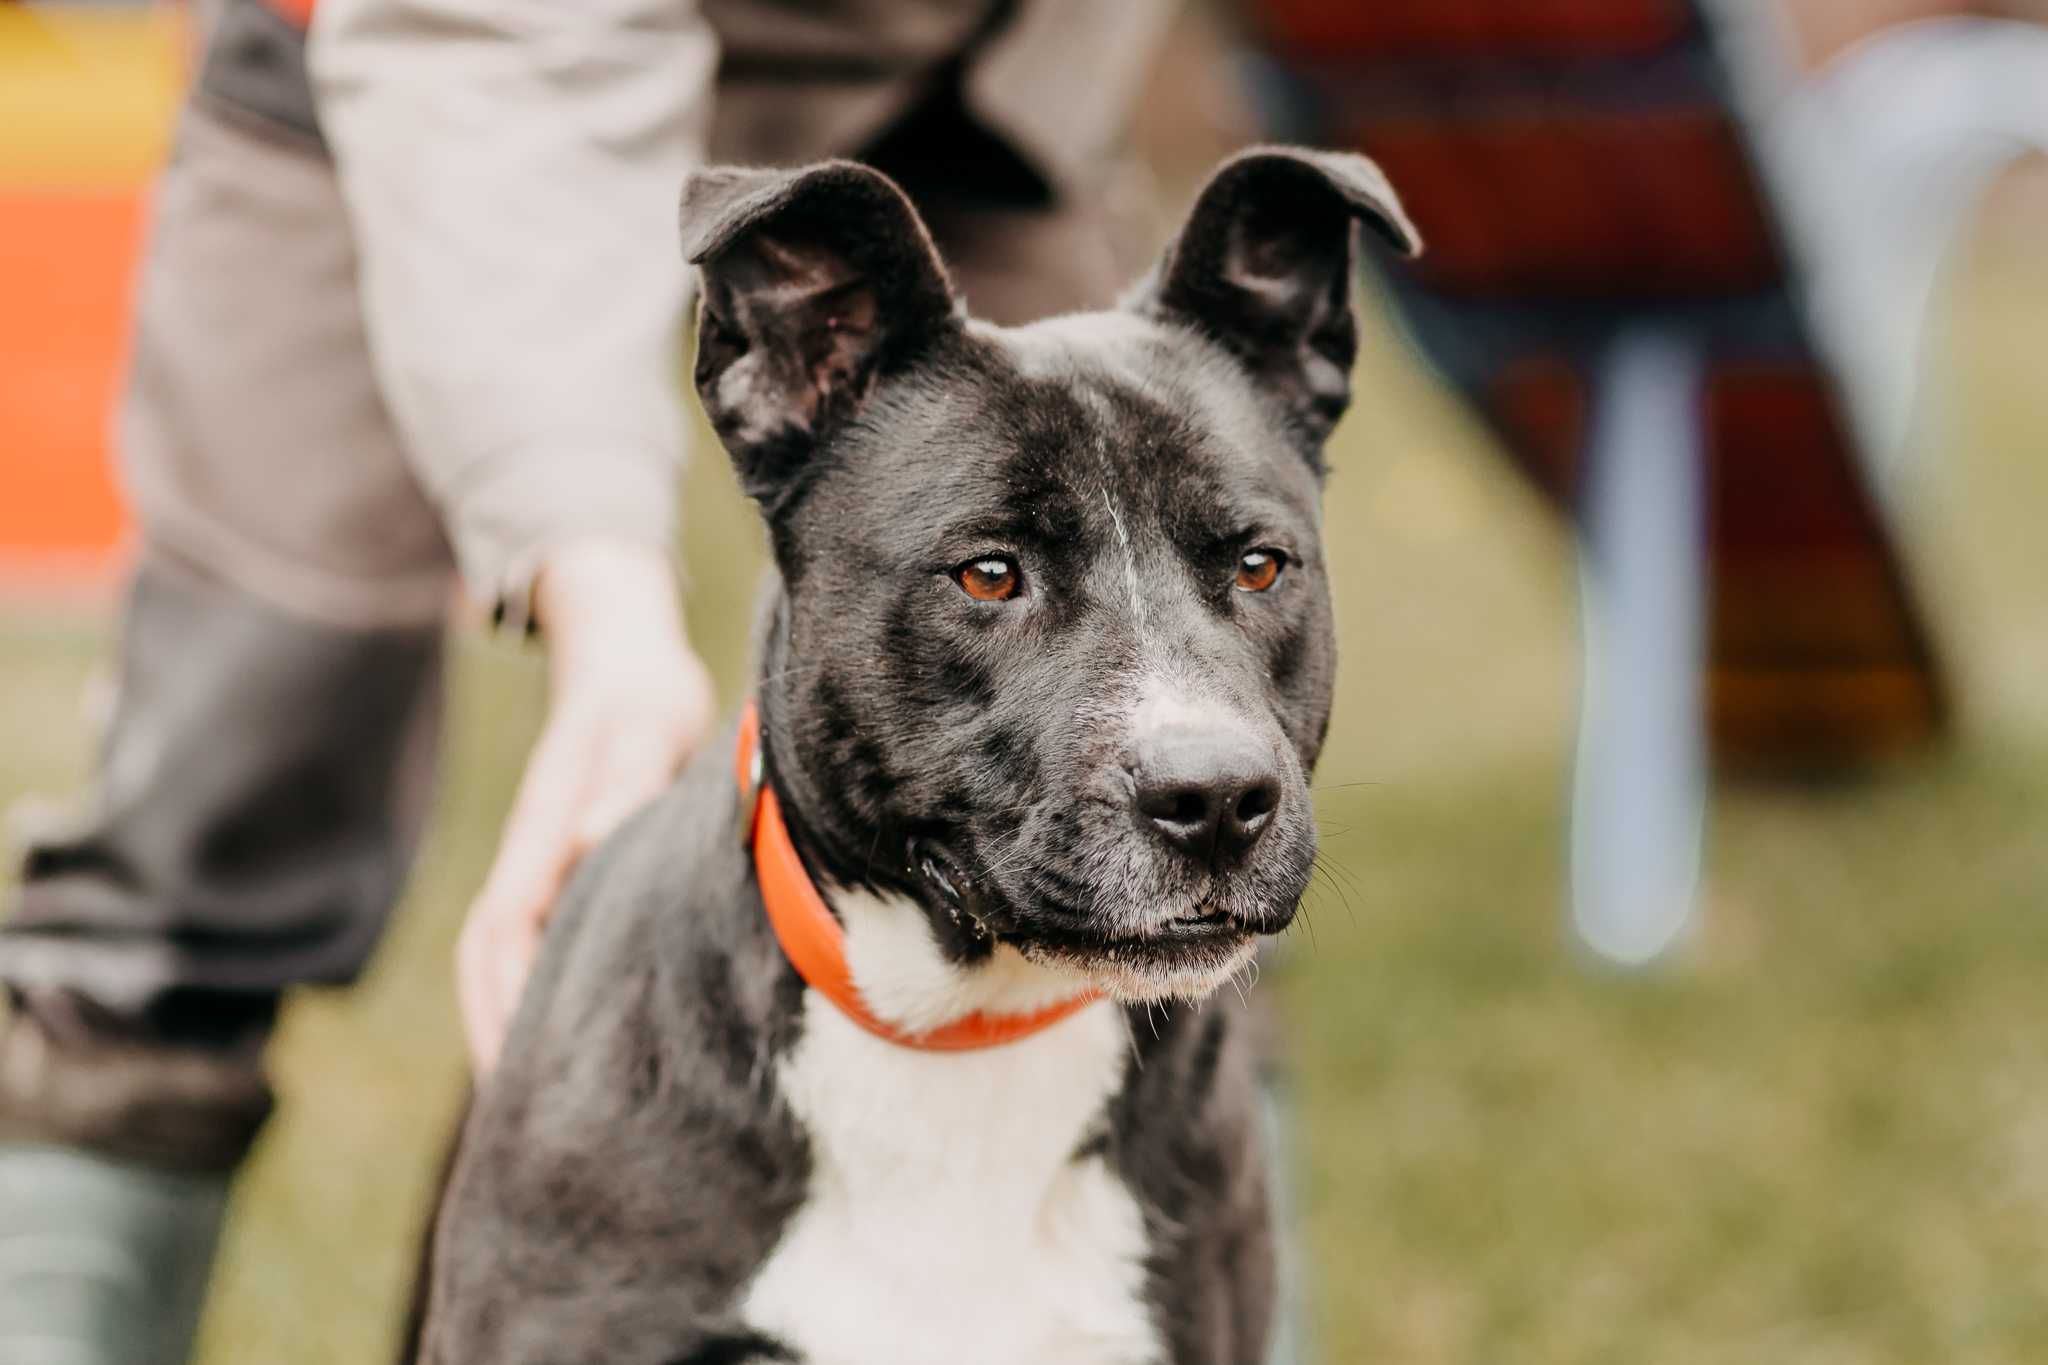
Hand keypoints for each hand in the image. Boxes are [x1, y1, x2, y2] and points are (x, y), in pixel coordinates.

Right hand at [457, 539, 714, 1073]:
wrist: (628, 656)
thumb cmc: (645, 695)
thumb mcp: (647, 726)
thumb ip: (623, 781)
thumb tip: (589, 844)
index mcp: (545, 832)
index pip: (505, 932)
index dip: (501, 1002)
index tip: (512, 1067)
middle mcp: (536, 854)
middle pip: (491, 959)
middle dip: (496, 1032)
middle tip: (523, 1119)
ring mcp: (547, 860)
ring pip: (509, 954)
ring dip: (512, 1016)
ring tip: (538, 1096)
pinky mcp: (569, 862)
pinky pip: (542, 938)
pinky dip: (541, 987)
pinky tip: (574, 1030)